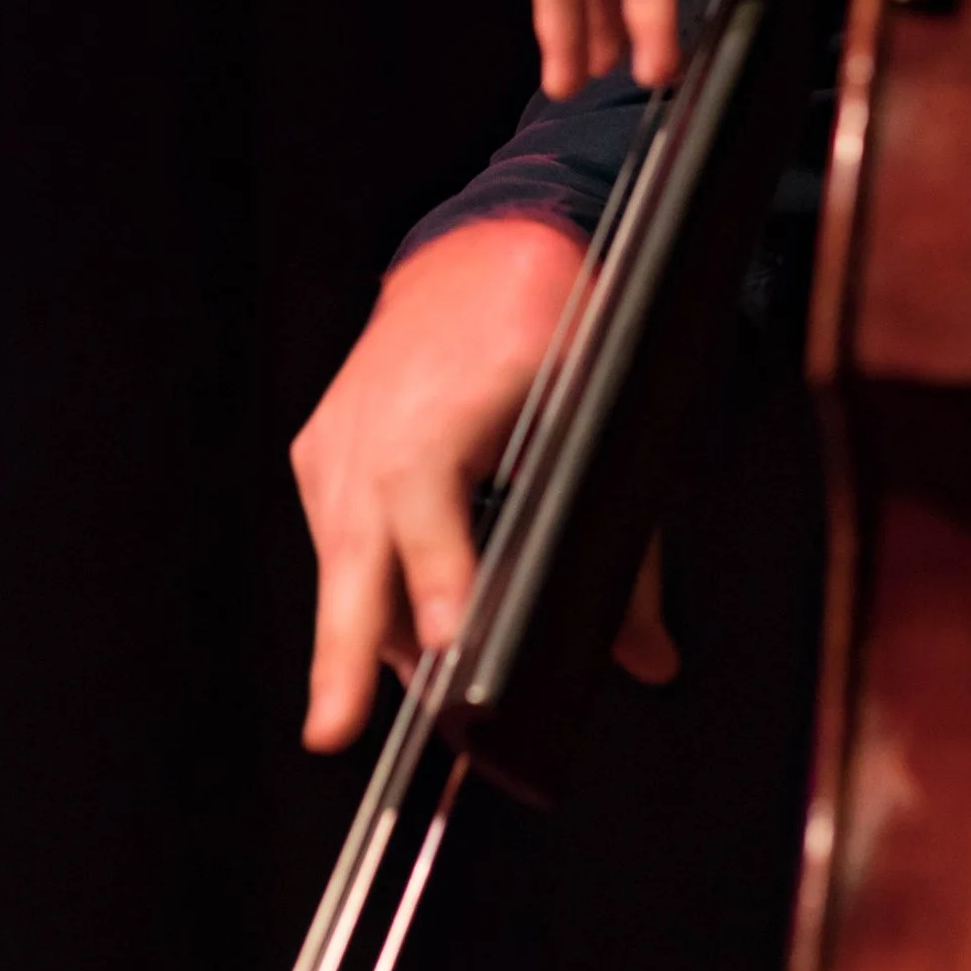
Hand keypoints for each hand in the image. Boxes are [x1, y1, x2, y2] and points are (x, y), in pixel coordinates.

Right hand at [290, 216, 678, 749]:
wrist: (485, 243)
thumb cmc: (548, 318)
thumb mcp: (604, 418)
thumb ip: (625, 548)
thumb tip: (648, 658)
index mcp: (445, 400)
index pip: (427, 495)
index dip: (436, 571)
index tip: (446, 636)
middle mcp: (377, 418)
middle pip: (354, 545)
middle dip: (345, 643)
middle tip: (334, 727)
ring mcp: (338, 433)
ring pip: (339, 555)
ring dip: (358, 632)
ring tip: (362, 710)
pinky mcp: (321, 446)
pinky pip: (335, 533)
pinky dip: (360, 583)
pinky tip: (386, 633)